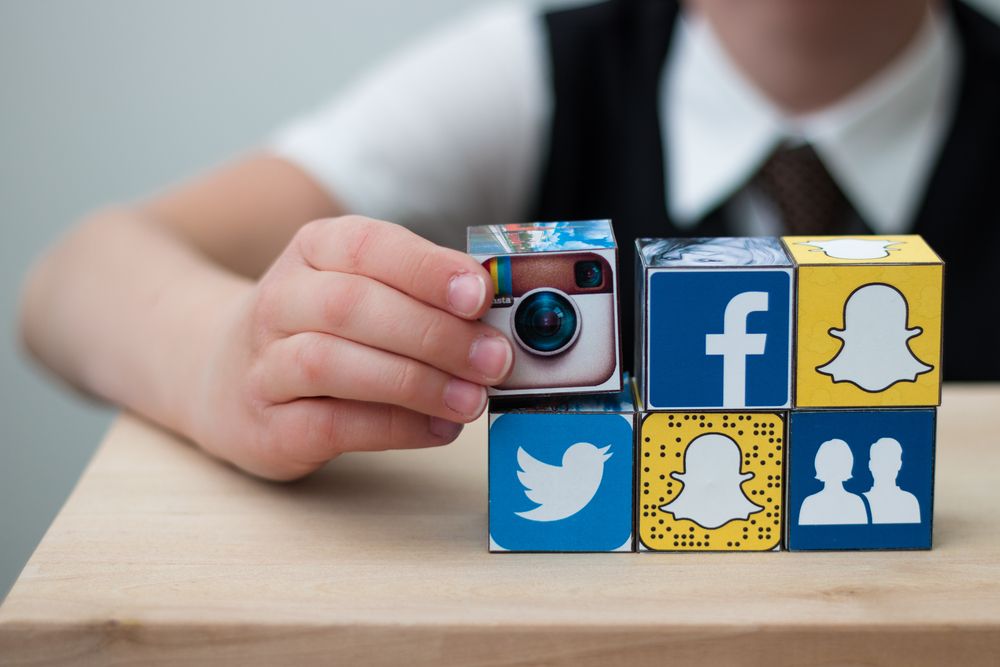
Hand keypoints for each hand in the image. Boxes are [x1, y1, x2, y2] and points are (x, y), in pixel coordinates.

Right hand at [188, 215, 510, 479]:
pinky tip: (438, 429)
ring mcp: (264, 364)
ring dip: (414, 382)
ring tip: (471, 400)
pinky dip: (393, 427)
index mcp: (313, 251)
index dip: (425, 268)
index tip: (479, 294)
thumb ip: (421, 295)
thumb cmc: (319, 329)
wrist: (223, 376)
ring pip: (332, 362)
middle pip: (352, 305)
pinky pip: (330, 424)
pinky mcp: (265, 425)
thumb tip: (497, 317)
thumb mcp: (361, 289)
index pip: (367, 245)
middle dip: (433, 333)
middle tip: (493, 360)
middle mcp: (280, 300)